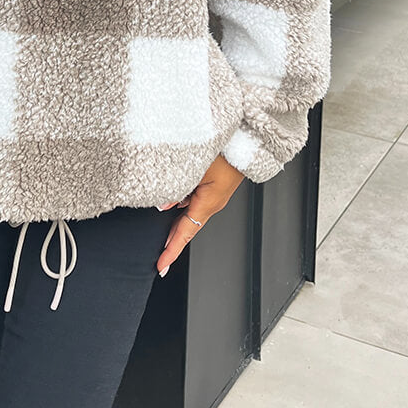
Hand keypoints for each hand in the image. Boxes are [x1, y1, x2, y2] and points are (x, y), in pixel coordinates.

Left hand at [156, 156, 245, 276]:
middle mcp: (213, 202)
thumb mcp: (196, 168)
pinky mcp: (214, 186)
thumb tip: (162, 204)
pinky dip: (181, 207)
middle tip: (160, 259)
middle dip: (173, 243)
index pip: (185, 233)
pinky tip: (170, 202)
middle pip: (188, 228)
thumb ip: (176, 188)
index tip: (162, 266)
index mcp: (209, 202)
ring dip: (175, 224)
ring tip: (162, 235)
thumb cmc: (227, 151)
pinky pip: (194, 201)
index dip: (172, 250)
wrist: (248, 141)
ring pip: (190, 214)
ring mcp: (214, 195)